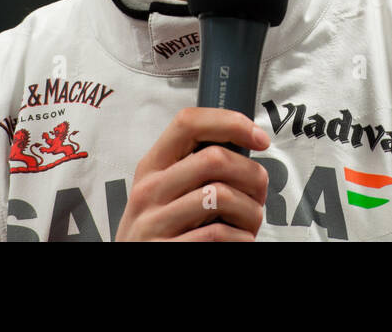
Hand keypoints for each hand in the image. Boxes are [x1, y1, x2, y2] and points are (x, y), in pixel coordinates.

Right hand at [115, 107, 270, 240]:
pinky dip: (241, 238)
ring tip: (249, 221)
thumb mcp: (164, 192)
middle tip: (259, 192)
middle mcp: (149, 191)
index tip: (258, 138)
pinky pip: (217, 234)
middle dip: (252, 174)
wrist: (131, 270)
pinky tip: (239, 240)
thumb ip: (193, 169)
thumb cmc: (161, 232)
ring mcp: (154, 223)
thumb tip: (244, 148)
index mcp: (152, 167)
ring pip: (220, 196)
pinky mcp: (165, 251)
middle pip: (214, 158)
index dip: (231, 123)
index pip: (188, 123)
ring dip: (250, 211)